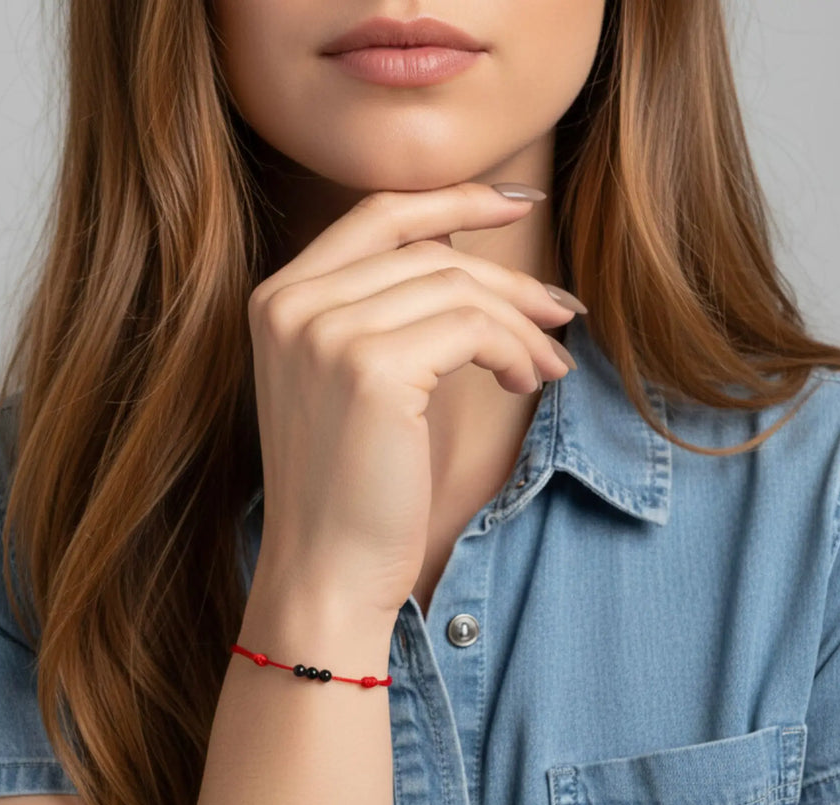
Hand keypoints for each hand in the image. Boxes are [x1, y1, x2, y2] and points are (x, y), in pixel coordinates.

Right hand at [246, 180, 579, 618]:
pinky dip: (514, 349)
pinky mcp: (370, 369)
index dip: (454, 198)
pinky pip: (472, 328)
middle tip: (560, 312)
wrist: (325, 571)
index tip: (518, 203)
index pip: (377, 216)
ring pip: (457, 287)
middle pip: (428, 251)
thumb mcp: (353, 383)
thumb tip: (463, 252)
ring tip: (547, 364)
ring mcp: (325, 333)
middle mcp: (291, 304)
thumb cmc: (349, 487)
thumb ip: (383, 311)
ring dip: (520, 324)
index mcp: (278, 300)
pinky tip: (526, 381)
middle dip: (508, 279)